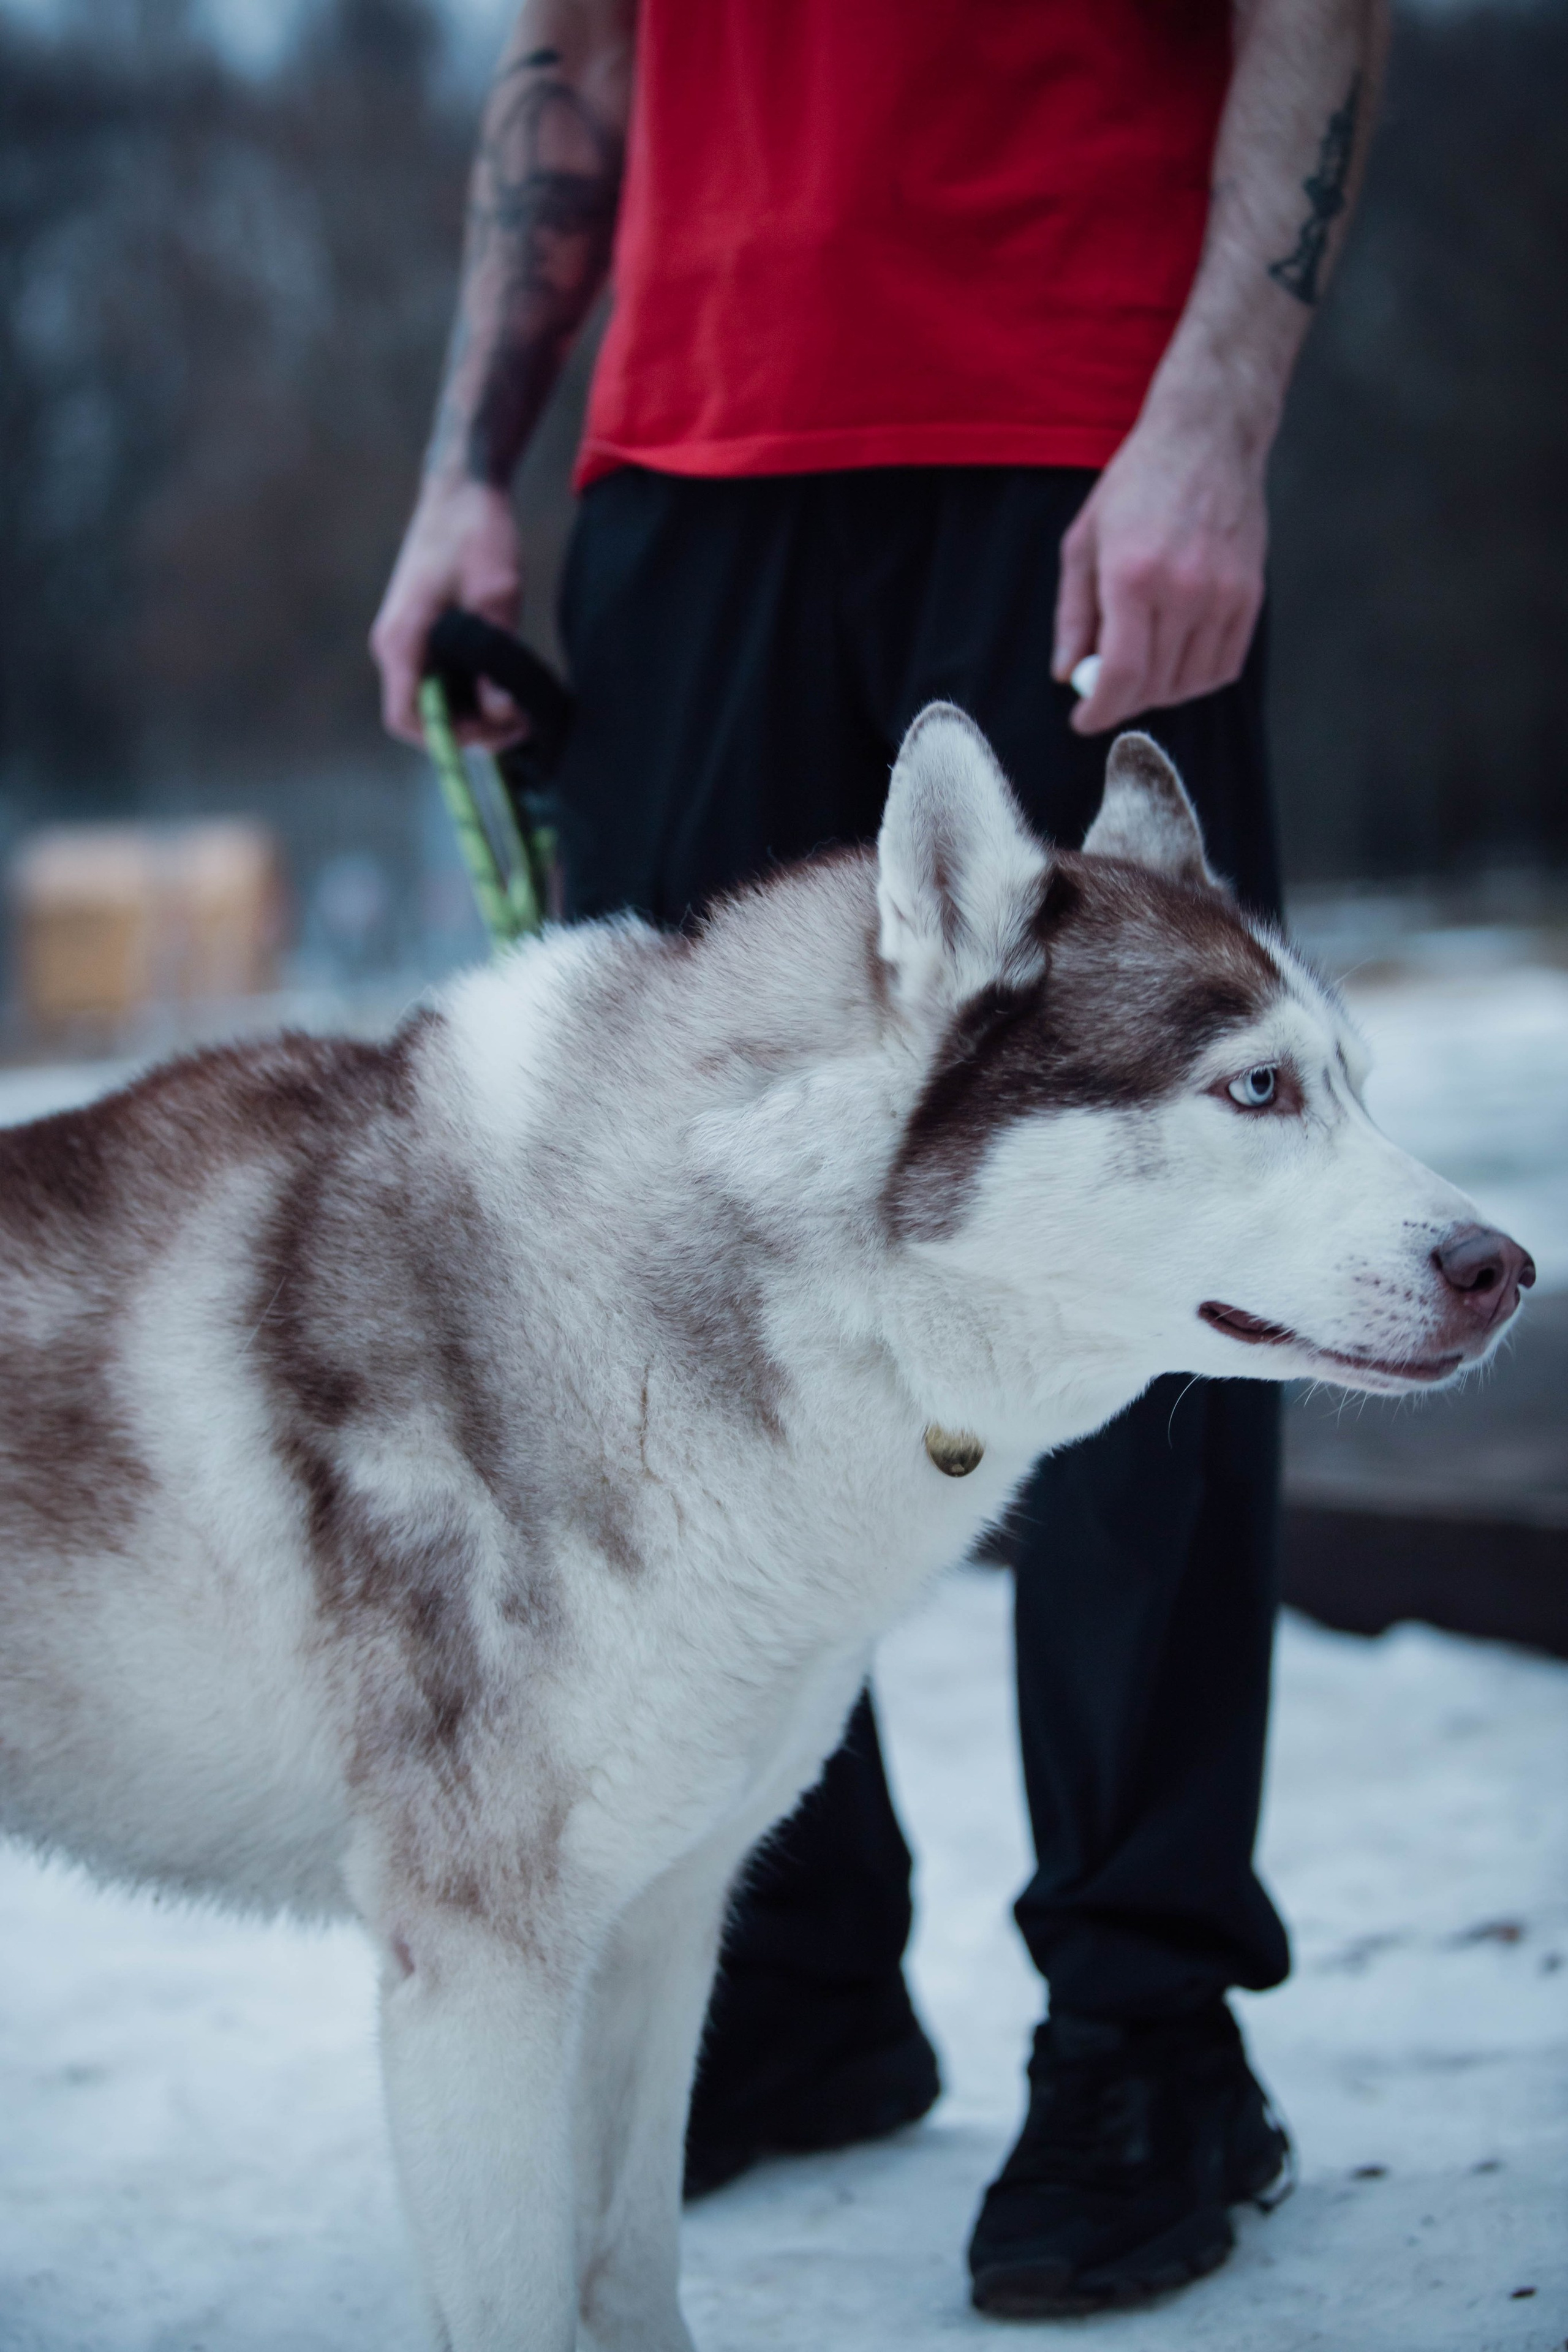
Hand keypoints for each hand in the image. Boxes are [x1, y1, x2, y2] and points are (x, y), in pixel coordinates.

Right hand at [370, 479, 528, 747]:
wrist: (463, 486)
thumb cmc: (476, 532)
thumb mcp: (497, 596)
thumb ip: (497, 658)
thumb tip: (501, 713)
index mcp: (403, 641)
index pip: (408, 719)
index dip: (449, 739)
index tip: (494, 734)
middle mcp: (396, 646)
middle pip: (423, 715)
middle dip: (471, 729)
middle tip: (520, 724)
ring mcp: (408, 638)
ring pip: (435, 698)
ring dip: (474, 711)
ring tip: (519, 707)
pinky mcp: (423, 630)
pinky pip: (441, 676)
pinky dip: (471, 689)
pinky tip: (505, 683)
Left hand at [1052, 396, 1268, 735]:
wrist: (1207, 439)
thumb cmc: (1136, 487)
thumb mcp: (1083, 542)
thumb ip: (1072, 614)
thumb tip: (1066, 674)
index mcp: (1132, 577)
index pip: (1120, 673)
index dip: (1099, 711)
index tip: (1083, 722)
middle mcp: (1183, 590)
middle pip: (1154, 685)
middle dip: (1123, 702)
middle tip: (1105, 690)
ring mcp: (1223, 594)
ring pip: (1190, 682)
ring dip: (1159, 693)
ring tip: (1139, 672)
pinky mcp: (1250, 595)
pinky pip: (1224, 666)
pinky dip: (1196, 679)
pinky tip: (1175, 663)